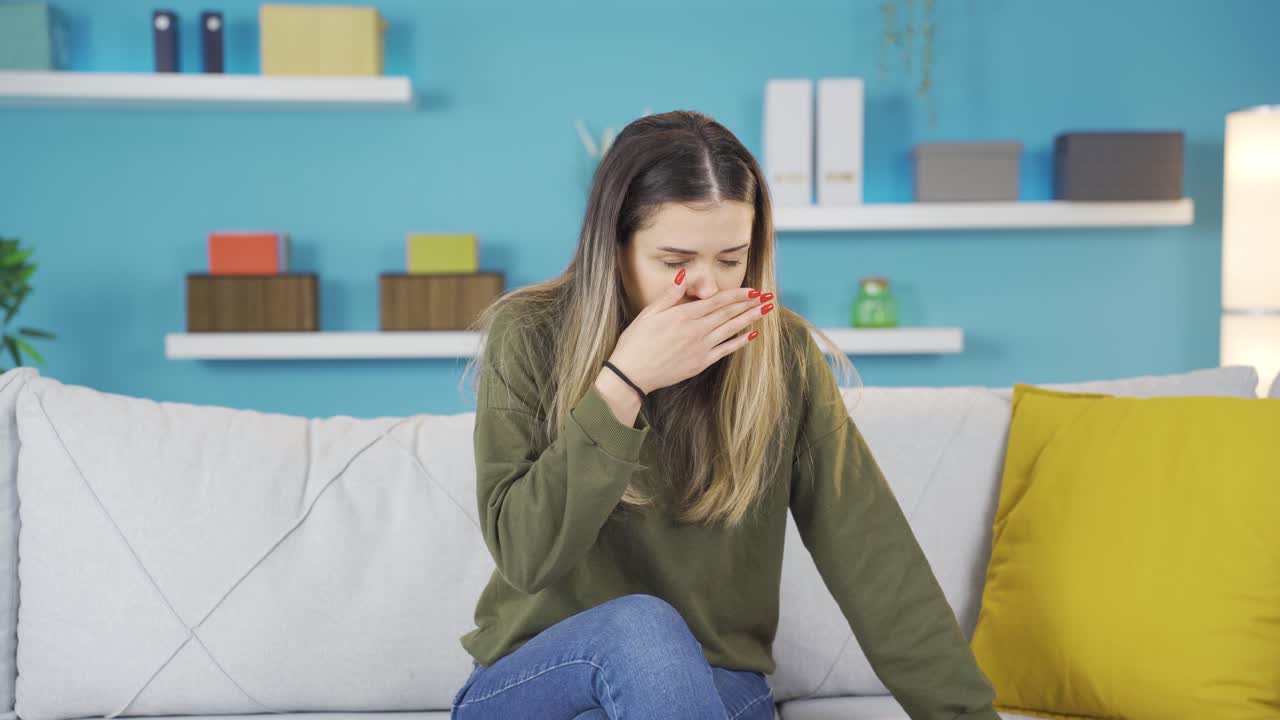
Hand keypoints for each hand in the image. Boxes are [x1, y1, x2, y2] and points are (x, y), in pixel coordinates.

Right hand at [609, 270, 773, 393]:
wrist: (631, 374)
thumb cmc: (635, 342)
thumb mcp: (648, 313)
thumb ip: (670, 295)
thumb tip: (685, 275)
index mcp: (683, 315)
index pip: (717, 301)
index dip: (738, 295)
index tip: (754, 289)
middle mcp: (695, 331)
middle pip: (728, 313)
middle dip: (750, 304)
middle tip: (768, 297)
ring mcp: (700, 348)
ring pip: (730, 329)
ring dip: (750, 319)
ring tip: (766, 311)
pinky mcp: (700, 363)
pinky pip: (725, 350)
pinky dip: (739, 342)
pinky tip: (752, 335)